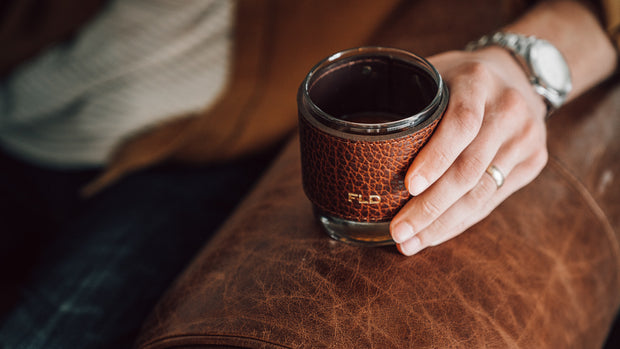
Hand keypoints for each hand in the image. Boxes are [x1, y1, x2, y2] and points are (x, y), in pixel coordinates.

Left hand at [389, 47, 548, 255]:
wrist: (520, 73)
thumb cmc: (461, 79)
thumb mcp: (437, 72)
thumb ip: (411, 99)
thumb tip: (364, 139)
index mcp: (478, 81)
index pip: (462, 123)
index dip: (436, 157)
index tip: (409, 186)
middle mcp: (508, 109)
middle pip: (469, 168)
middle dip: (431, 206)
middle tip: (398, 230)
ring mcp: (526, 138)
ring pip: (482, 192)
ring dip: (443, 223)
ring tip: (411, 242)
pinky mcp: (533, 161)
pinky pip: (492, 200)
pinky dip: (461, 221)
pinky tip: (435, 233)